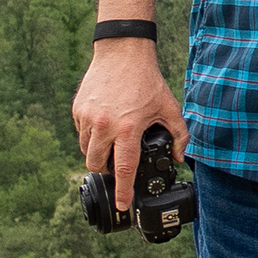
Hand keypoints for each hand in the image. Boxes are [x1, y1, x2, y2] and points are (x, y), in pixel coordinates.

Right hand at [71, 47, 187, 213]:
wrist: (122, 53)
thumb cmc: (148, 82)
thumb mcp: (170, 109)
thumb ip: (180, 136)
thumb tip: (180, 158)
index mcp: (127, 129)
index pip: (123, 168)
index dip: (122, 190)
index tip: (122, 205)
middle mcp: (103, 125)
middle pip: (96, 164)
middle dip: (106, 171)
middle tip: (118, 166)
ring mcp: (87, 117)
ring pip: (85, 150)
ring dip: (97, 154)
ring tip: (113, 145)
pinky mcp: (77, 108)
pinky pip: (81, 133)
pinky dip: (90, 137)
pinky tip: (105, 127)